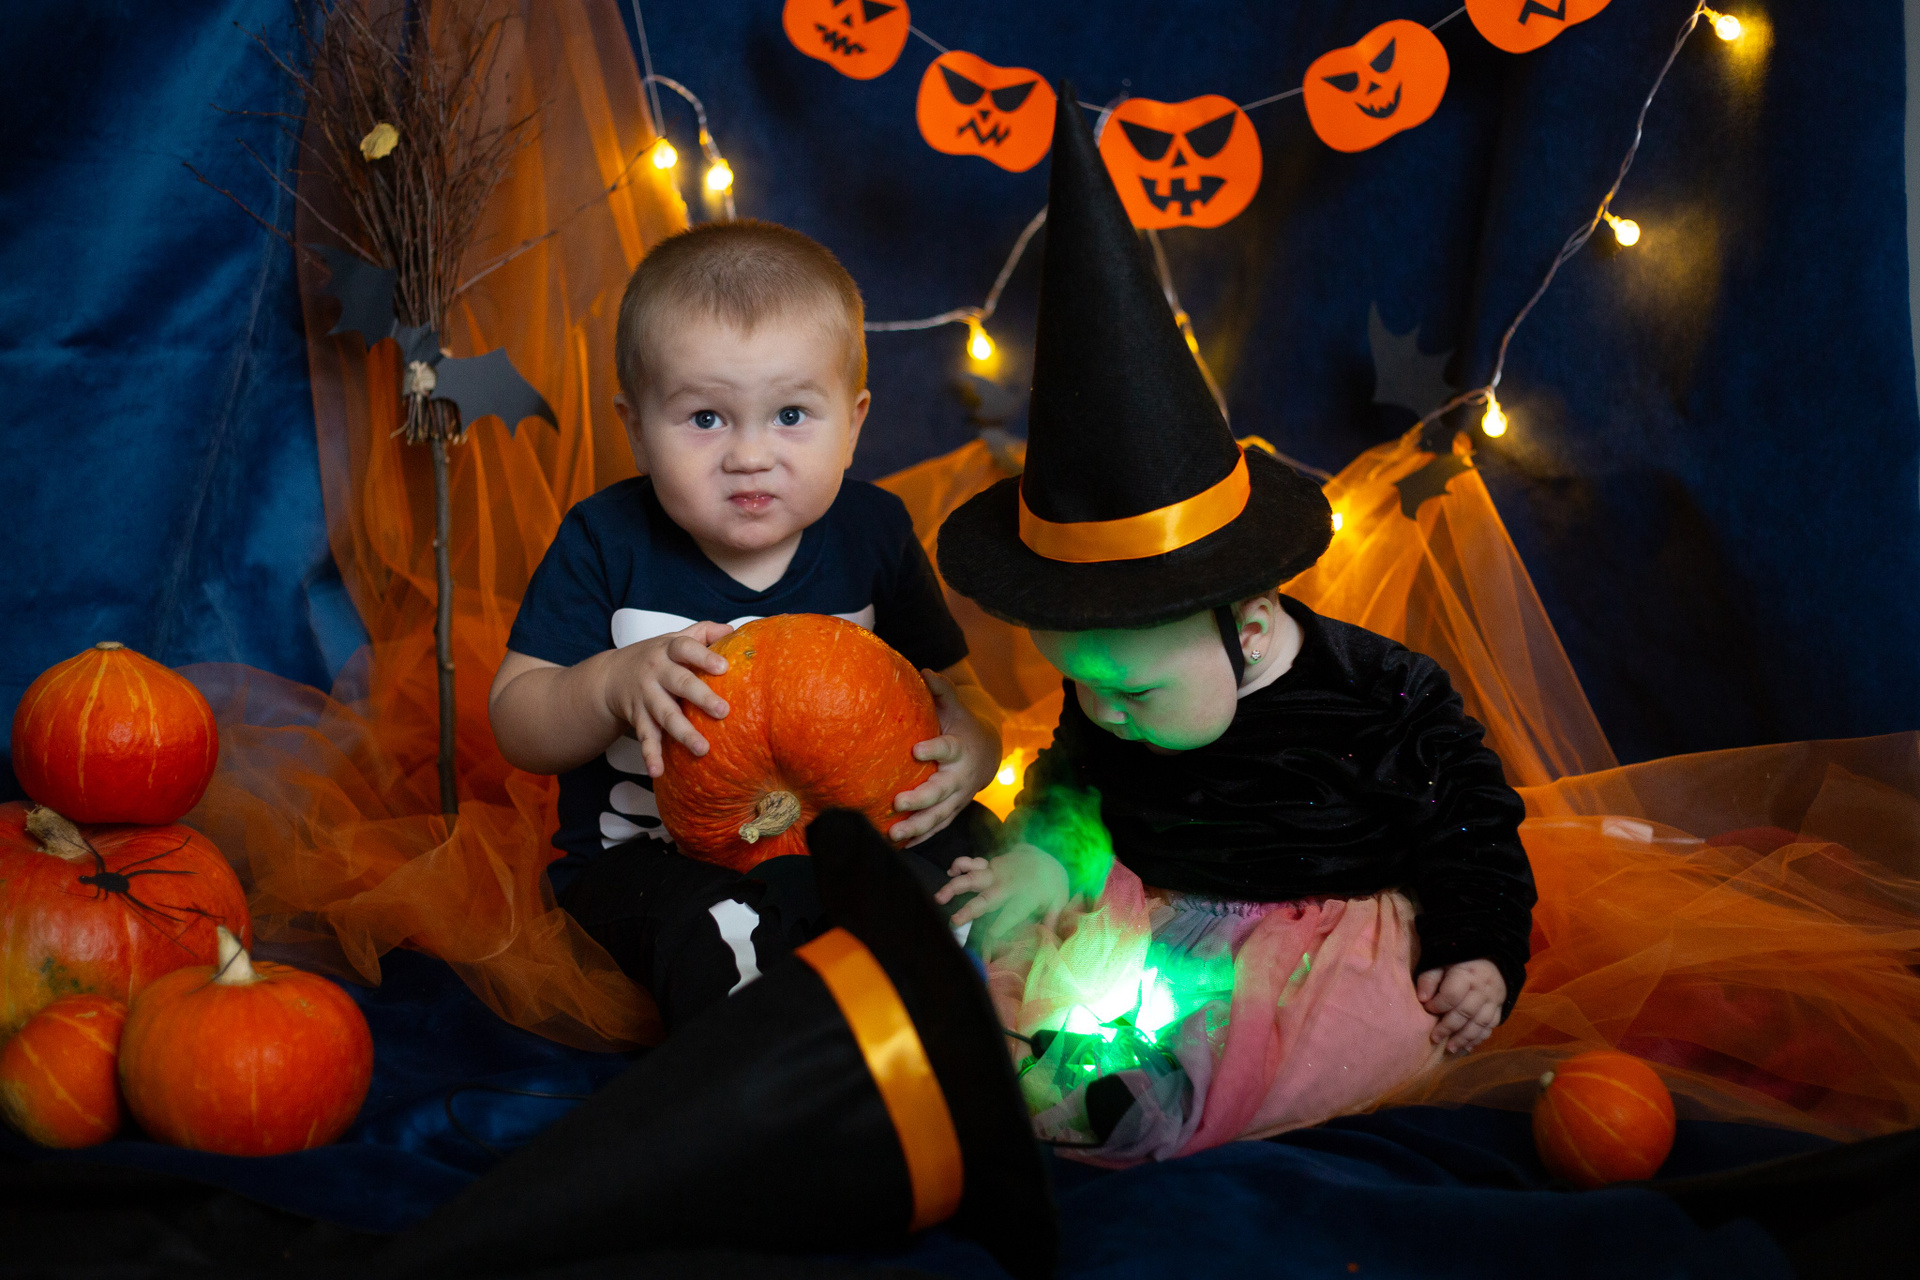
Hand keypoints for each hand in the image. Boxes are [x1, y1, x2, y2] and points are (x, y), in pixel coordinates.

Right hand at [598, 621, 734, 776]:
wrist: (609, 676)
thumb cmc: (657, 657)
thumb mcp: (674, 638)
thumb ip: (703, 632)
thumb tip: (735, 630)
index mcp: (668, 650)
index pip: (686, 648)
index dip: (704, 656)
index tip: (724, 667)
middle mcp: (656, 672)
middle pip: (679, 683)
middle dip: (700, 697)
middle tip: (723, 711)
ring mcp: (645, 697)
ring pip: (665, 715)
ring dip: (683, 733)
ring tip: (702, 749)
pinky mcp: (638, 719)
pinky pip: (646, 738)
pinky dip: (650, 755)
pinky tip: (658, 771)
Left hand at [889, 669, 999, 844]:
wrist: (986, 752)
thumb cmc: (961, 726)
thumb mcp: (955, 707)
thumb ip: (941, 691)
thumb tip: (925, 671)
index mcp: (959, 748)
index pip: (947, 749)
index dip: (934, 749)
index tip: (916, 750)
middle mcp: (959, 777)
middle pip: (941, 791)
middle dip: (921, 799)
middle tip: (898, 802)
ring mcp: (957, 798)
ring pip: (939, 815)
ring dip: (917, 826)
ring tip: (893, 833)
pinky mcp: (952, 810)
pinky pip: (938, 827)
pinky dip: (921, 837)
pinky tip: (901, 845)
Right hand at [936, 844, 1068, 934]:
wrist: (1047, 853)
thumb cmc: (1052, 884)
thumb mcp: (1059, 901)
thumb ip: (1051, 919)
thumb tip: (1049, 939)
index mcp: (1025, 896)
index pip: (1012, 914)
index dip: (1001, 925)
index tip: (990, 936)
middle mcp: (1007, 884)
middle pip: (987, 898)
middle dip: (970, 910)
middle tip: (955, 921)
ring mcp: (996, 872)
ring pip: (973, 878)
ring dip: (955, 887)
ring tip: (939, 897)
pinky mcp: (990, 864)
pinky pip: (972, 862)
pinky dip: (960, 865)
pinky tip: (950, 872)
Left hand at [1416, 960, 1506, 1054]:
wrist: (1492, 956)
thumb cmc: (1460, 960)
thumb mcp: (1442, 961)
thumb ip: (1430, 978)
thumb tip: (1422, 999)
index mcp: (1466, 974)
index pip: (1452, 995)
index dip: (1438, 1005)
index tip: (1427, 1009)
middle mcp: (1482, 989)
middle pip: (1466, 1012)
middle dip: (1449, 1027)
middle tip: (1434, 1038)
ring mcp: (1494, 999)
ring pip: (1480, 1023)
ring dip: (1464, 1038)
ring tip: (1450, 1048)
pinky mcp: (1500, 1007)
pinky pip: (1491, 1026)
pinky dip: (1479, 1038)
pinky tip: (1467, 1047)